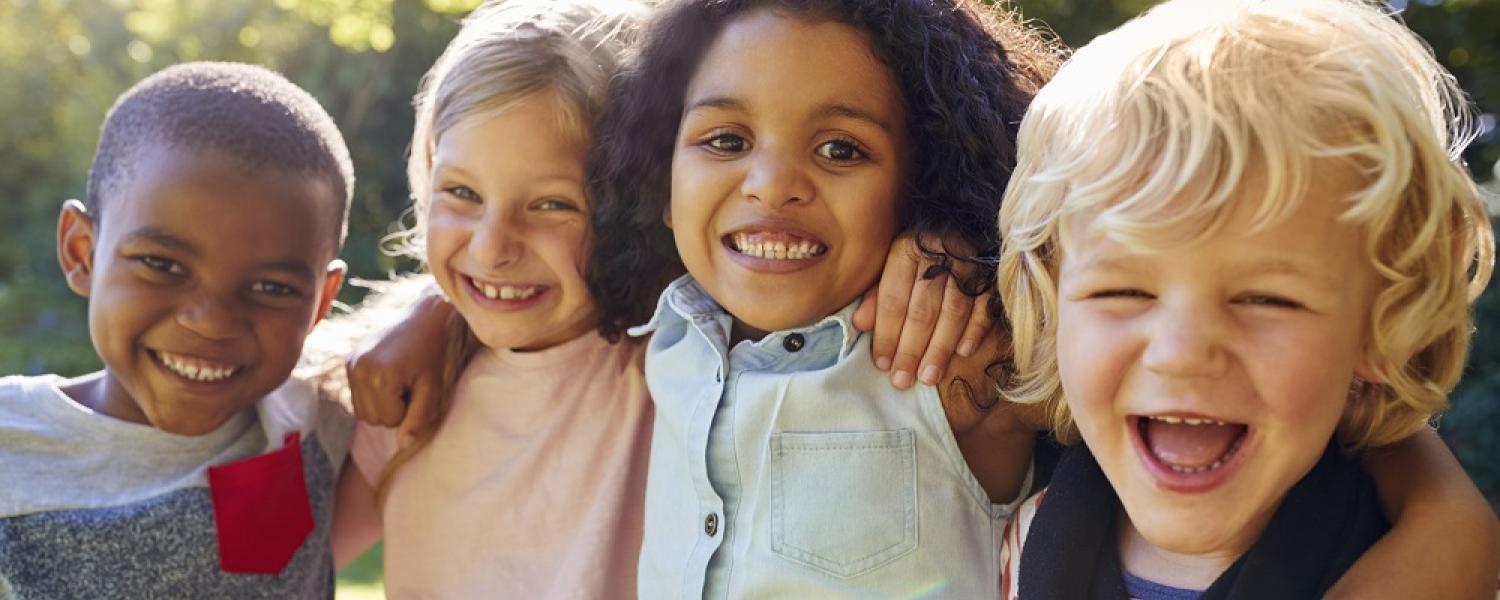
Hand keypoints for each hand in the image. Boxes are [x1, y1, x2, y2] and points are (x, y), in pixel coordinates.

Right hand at [346, 292, 453, 447]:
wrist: (423, 317)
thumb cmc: (433, 353)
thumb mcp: (432, 388)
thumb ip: (418, 418)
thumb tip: (402, 445)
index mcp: (380, 377)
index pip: (388, 421)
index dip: (407, 411)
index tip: (418, 388)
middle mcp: (359, 369)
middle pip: (372, 418)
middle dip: (393, 410)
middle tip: (410, 385)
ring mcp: (351, 363)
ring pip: (362, 411)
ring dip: (382, 404)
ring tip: (400, 381)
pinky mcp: (349, 360)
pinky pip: (357, 395)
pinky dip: (373, 394)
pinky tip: (388, 376)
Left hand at [853, 232, 994, 388]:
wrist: (966, 217)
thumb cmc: (921, 246)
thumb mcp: (892, 260)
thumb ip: (878, 292)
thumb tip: (859, 324)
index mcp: (907, 250)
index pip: (893, 299)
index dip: (886, 334)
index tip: (882, 364)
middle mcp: (938, 256)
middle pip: (923, 310)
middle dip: (911, 349)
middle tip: (903, 380)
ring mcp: (969, 265)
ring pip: (953, 312)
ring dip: (940, 348)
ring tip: (928, 377)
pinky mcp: (993, 273)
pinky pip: (985, 305)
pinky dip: (975, 329)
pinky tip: (964, 353)